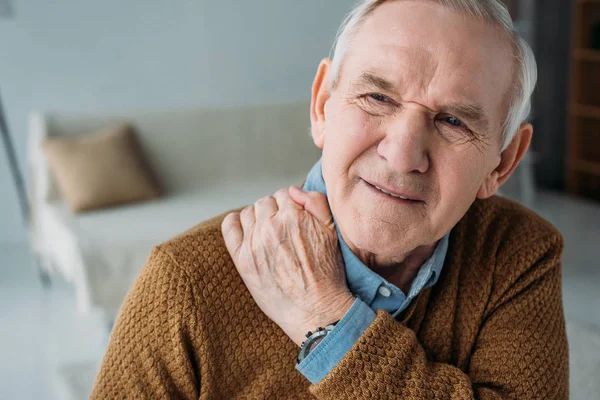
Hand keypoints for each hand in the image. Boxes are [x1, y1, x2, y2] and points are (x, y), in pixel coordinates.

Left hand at [221, 186, 353, 345]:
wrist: (315, 310)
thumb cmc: (327, 273)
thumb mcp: (332, 232)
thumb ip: (316, 202)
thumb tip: (294, 190)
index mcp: (294, 216)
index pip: (284, 194)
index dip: (290, 205)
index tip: (294, 218)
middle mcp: (271, 227)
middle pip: (265, 202)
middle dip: (274, 211)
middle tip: (283, 228)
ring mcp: (254, 243)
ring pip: (248, 213)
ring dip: (257, 218)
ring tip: (268, 233)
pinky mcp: (242, 260)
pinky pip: (230, 227)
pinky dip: (235, 223)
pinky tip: (246, 230)